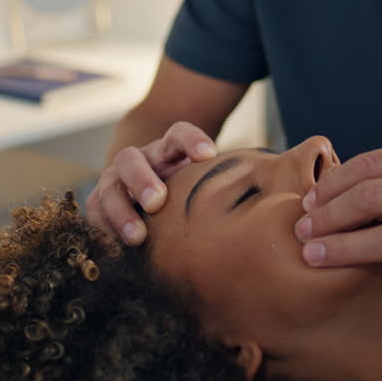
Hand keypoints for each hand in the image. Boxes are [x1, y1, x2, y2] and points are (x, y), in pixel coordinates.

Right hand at [86, 122, 217, 244]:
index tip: (209, 155)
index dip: (191, 140)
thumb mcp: (205, 186)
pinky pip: (95, 211)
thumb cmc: (189, 198)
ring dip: (122, 210)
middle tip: (157, 201)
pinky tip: (117, 247)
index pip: (178, 134)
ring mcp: (116, 180)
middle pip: (134, 158)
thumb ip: (230, 191)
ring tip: (138, 236)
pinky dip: (104, 226)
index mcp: (168, 151)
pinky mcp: (99, 202)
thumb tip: (286, 206)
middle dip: (143, 179)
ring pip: (111, 185)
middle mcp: (140, 161)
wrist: (146, 197)